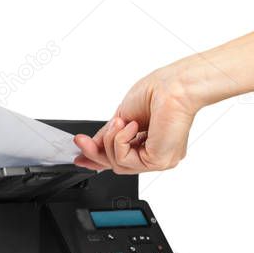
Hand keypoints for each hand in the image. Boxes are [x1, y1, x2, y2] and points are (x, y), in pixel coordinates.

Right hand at [73, 66, 201, 173]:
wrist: (173, 87)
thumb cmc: (157, 92)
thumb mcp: (122, 116)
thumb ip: (107, 136)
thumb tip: (90, 145)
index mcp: (151, 143)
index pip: (122, 158)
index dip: (98, 159)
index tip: (80, 157)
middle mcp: (157, 153)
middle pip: (117, 165)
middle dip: (96, 152)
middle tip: (81, 141)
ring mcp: (159, 159)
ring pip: (118, 165)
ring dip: (110, 141)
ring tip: (119, 122)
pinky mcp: (159, 161)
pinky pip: (124, 161)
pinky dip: (120, 141)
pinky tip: (130, 126)